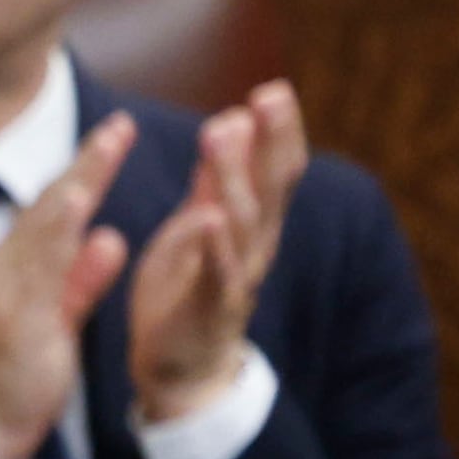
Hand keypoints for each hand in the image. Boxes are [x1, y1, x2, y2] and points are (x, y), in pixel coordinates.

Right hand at [0, 115, 134, 458]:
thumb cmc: (14, 377)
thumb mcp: (55, 320)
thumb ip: (82, 280)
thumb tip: (109, 239)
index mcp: (14, 268)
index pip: (54, 211)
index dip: (86, 171)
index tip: (117, 135)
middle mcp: (4, 270)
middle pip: (48, 206)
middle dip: (86, 163)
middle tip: (121, 125)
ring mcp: (6, 292)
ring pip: (43, 228)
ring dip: (76, 184)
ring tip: (105, 148)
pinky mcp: (14, 319)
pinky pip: (40, 270)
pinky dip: (59, 235)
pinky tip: (79, 210)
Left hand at [124, 80, 305, 425]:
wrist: (179, 370)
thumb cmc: (187, 292)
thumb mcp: (199, 226)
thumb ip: (213, 182)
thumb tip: (230, 125)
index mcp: (252, 225)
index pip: (275, 171)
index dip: (279, 132)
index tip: (274, 89)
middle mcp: (255, 247)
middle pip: (270, 186)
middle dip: (272, 139)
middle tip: (268, 94)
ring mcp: (236, 277)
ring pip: (241, 220)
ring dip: (232, 173)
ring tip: (221, 130)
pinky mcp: (209, 309)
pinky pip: (216, 273)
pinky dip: (213, 244)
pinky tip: (208, 214)